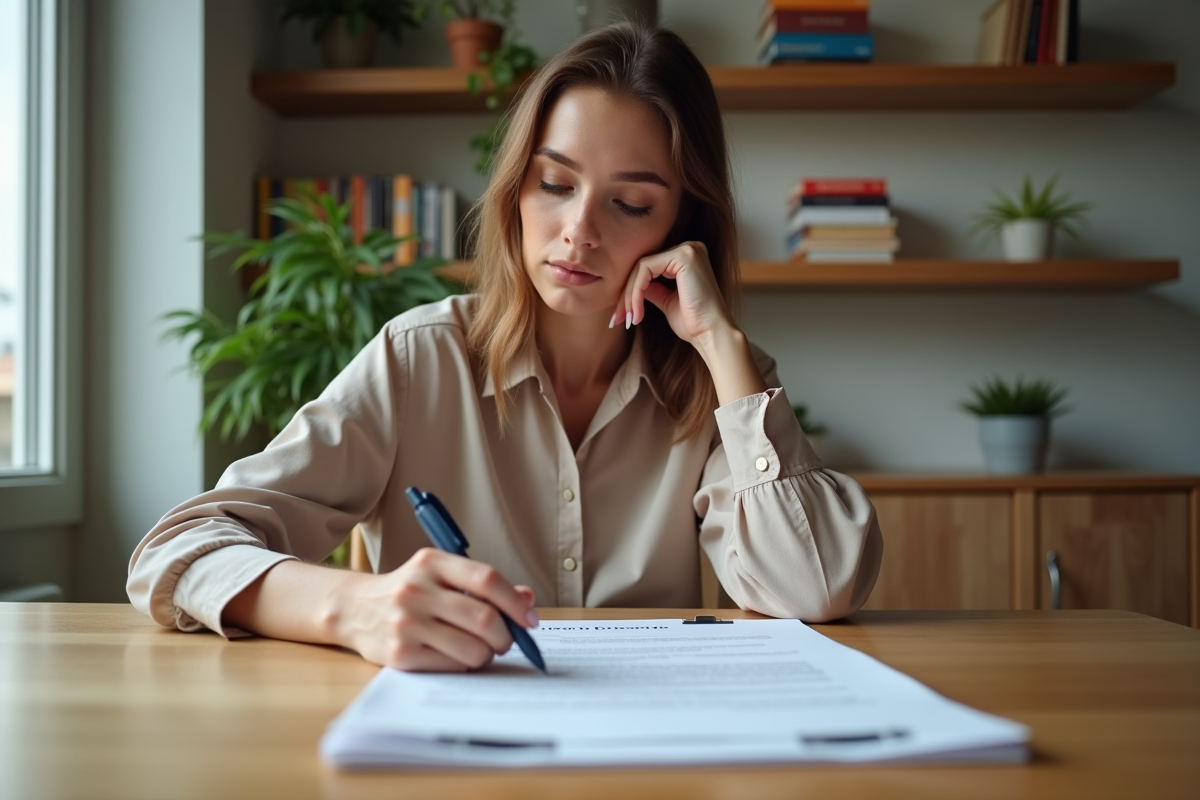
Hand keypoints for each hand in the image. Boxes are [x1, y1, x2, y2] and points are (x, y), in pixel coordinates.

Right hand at [334, 548, 538, 671]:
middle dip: (506, 636)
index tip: (530, 620)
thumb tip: (527, 599)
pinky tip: (457, 657)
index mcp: (432, 562)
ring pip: (473, 649)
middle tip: (506, 641)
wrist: (354, 608)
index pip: (487, 579)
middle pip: (484, 618)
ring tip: (481, 650)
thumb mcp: (441, 575)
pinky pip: (452, 666)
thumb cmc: (410, 591)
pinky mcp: (399, 654)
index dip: (516, 603)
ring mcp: (406, 623)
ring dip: (487, 654)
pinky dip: (464, 666)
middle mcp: (417, 590)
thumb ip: (483, 585)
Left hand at [611, 241, 767, 405]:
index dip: (630, 291)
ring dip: (629, 296)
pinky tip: (637, 312)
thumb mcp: (666, 301)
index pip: (648, 267)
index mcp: (687, 258)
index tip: (622, 316)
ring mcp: (688, 249)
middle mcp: (689, 248)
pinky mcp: (683, 256)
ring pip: (641, 267)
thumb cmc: (693, 323)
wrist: (711, 335)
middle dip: (626, 294)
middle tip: (618, 319)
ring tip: (629, 319)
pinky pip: (645, 269)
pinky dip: (635, 292)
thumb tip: (630, 286)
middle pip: (642, 265)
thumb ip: (651, 288)